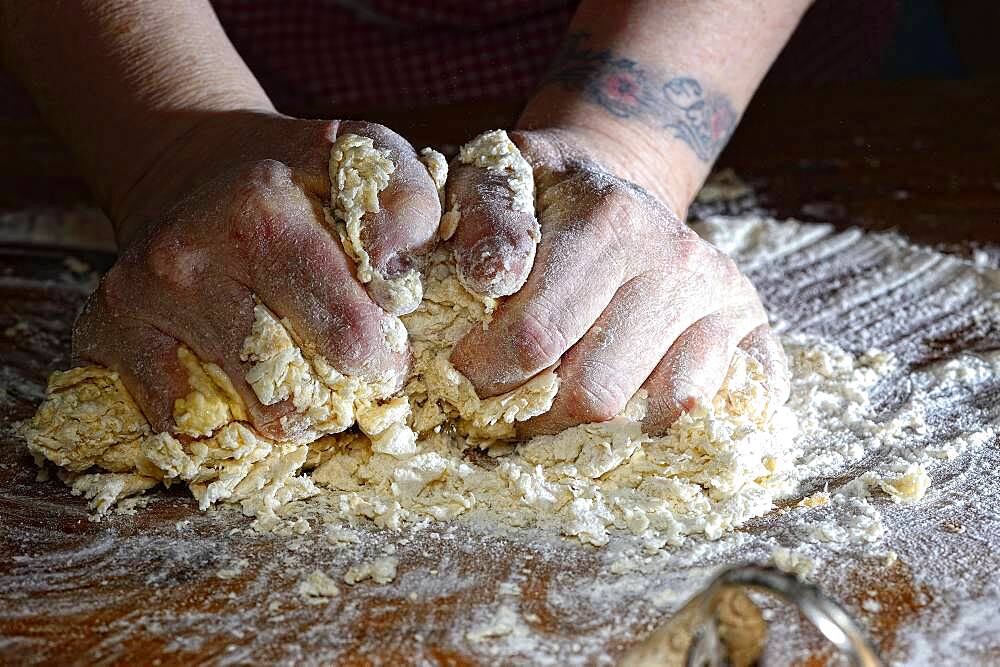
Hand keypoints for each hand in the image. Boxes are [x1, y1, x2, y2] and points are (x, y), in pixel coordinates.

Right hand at [74, 112, 440, 437]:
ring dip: (284, 413)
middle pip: (293, 398)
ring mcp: (142, 300)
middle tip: (340, 370)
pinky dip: (222, 421)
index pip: (348, 338)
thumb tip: (399, 275)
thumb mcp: (362, 158)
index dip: (382, 361)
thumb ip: (405, 203)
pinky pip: (180, 428)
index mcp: (262, 211)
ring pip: (242, 421)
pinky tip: (239, 381)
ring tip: (295, 372)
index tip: (384, 350)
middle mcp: (191, 257)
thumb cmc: (293, 175)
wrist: (189, 162)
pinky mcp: (105, 332)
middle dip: (334, 396)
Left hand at [447, 128, 788, 435]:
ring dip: (597, 435)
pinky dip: (675, 434)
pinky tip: (629, 419)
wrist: (614, 194)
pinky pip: (722, 413)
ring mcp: (722, 298)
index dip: (484, 376)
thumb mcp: (491, 180)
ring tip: (559, 410)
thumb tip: (491, 277)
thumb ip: (479, 219)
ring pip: (657, 416)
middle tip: (507, 406)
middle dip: (535, 416)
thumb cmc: (539, 199)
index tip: (462, 379)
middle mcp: (677, 260)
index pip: (535, 340)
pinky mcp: (753, 332)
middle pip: (595, 393)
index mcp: (608, 221)